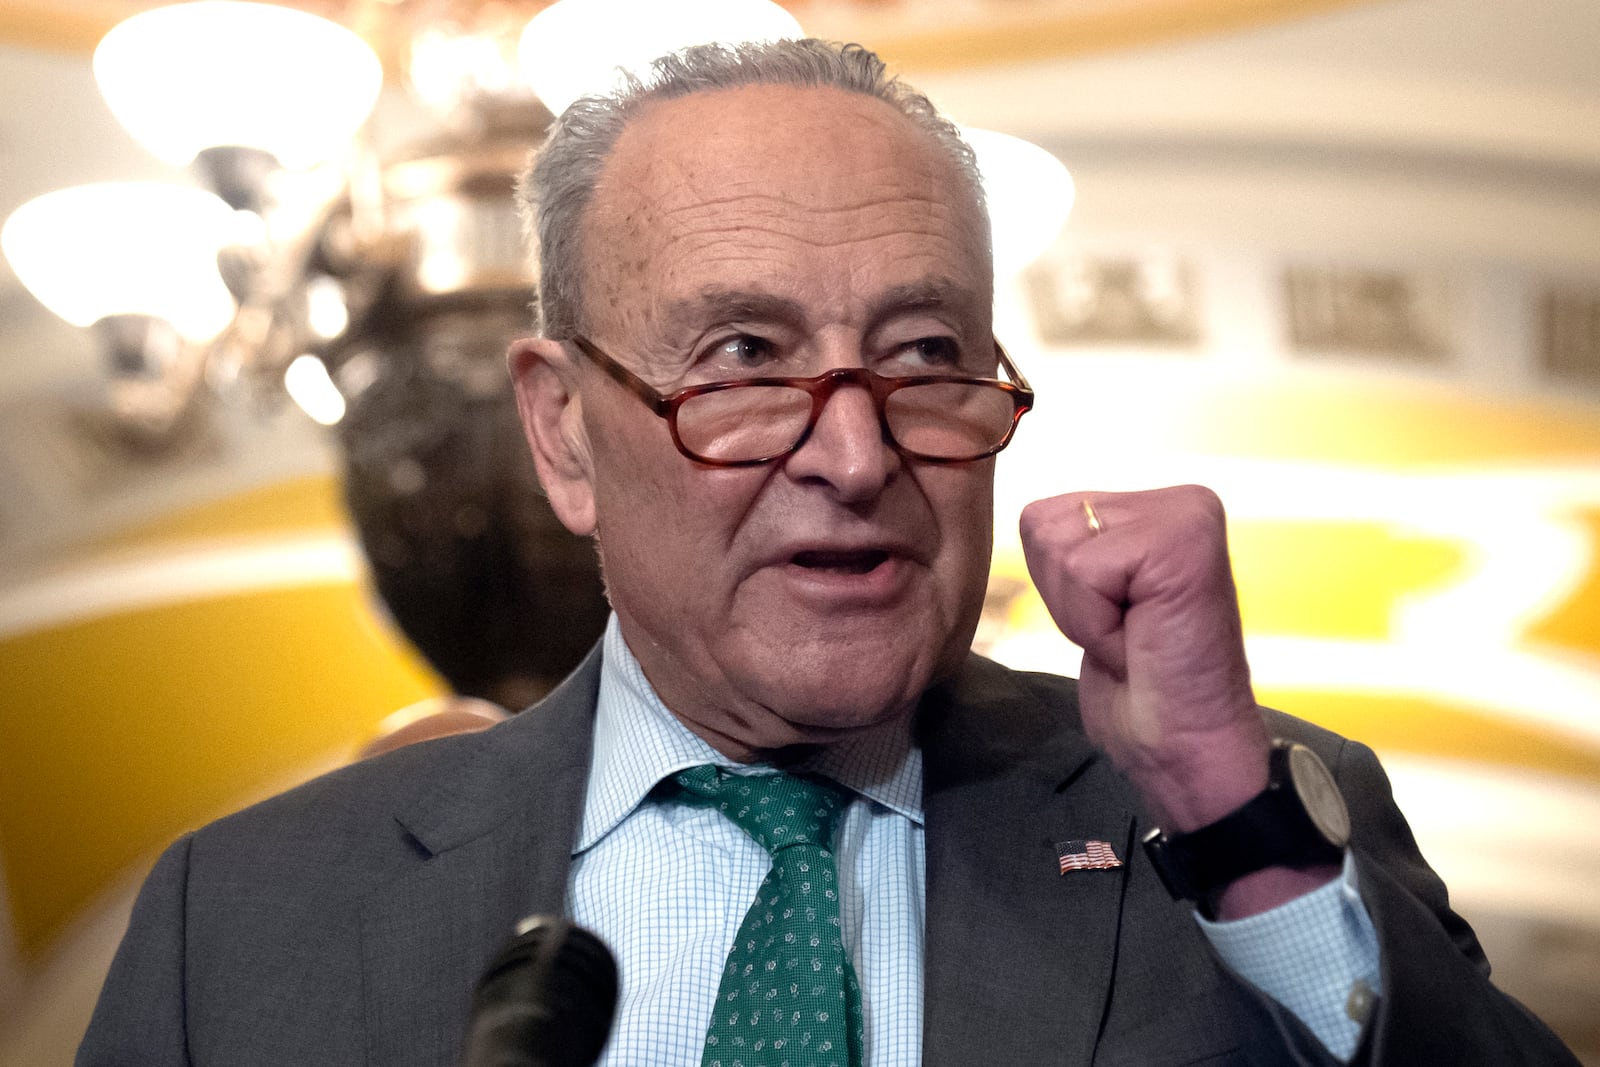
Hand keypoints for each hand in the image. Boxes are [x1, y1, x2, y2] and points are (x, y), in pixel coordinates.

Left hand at [1020, 486, 1337, 916]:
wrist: (1190, 751)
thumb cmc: (1144, 690)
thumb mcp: (1093, 600)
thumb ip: (1073, 550)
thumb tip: (1032, 520)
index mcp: (1159, 509)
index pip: (1043, 517)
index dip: (1059, 590)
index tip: (1118, 625)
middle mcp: (1180, 501)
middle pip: (1043, 525)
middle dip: (1067, 598)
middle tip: (1128, 635)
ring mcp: (1185, 515)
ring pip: (1057, 545)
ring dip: (1083, 612)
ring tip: (1137, 638)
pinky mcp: (1181, 541)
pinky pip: (1082, 569)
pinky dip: (1096, 621)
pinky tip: (1142, 641)